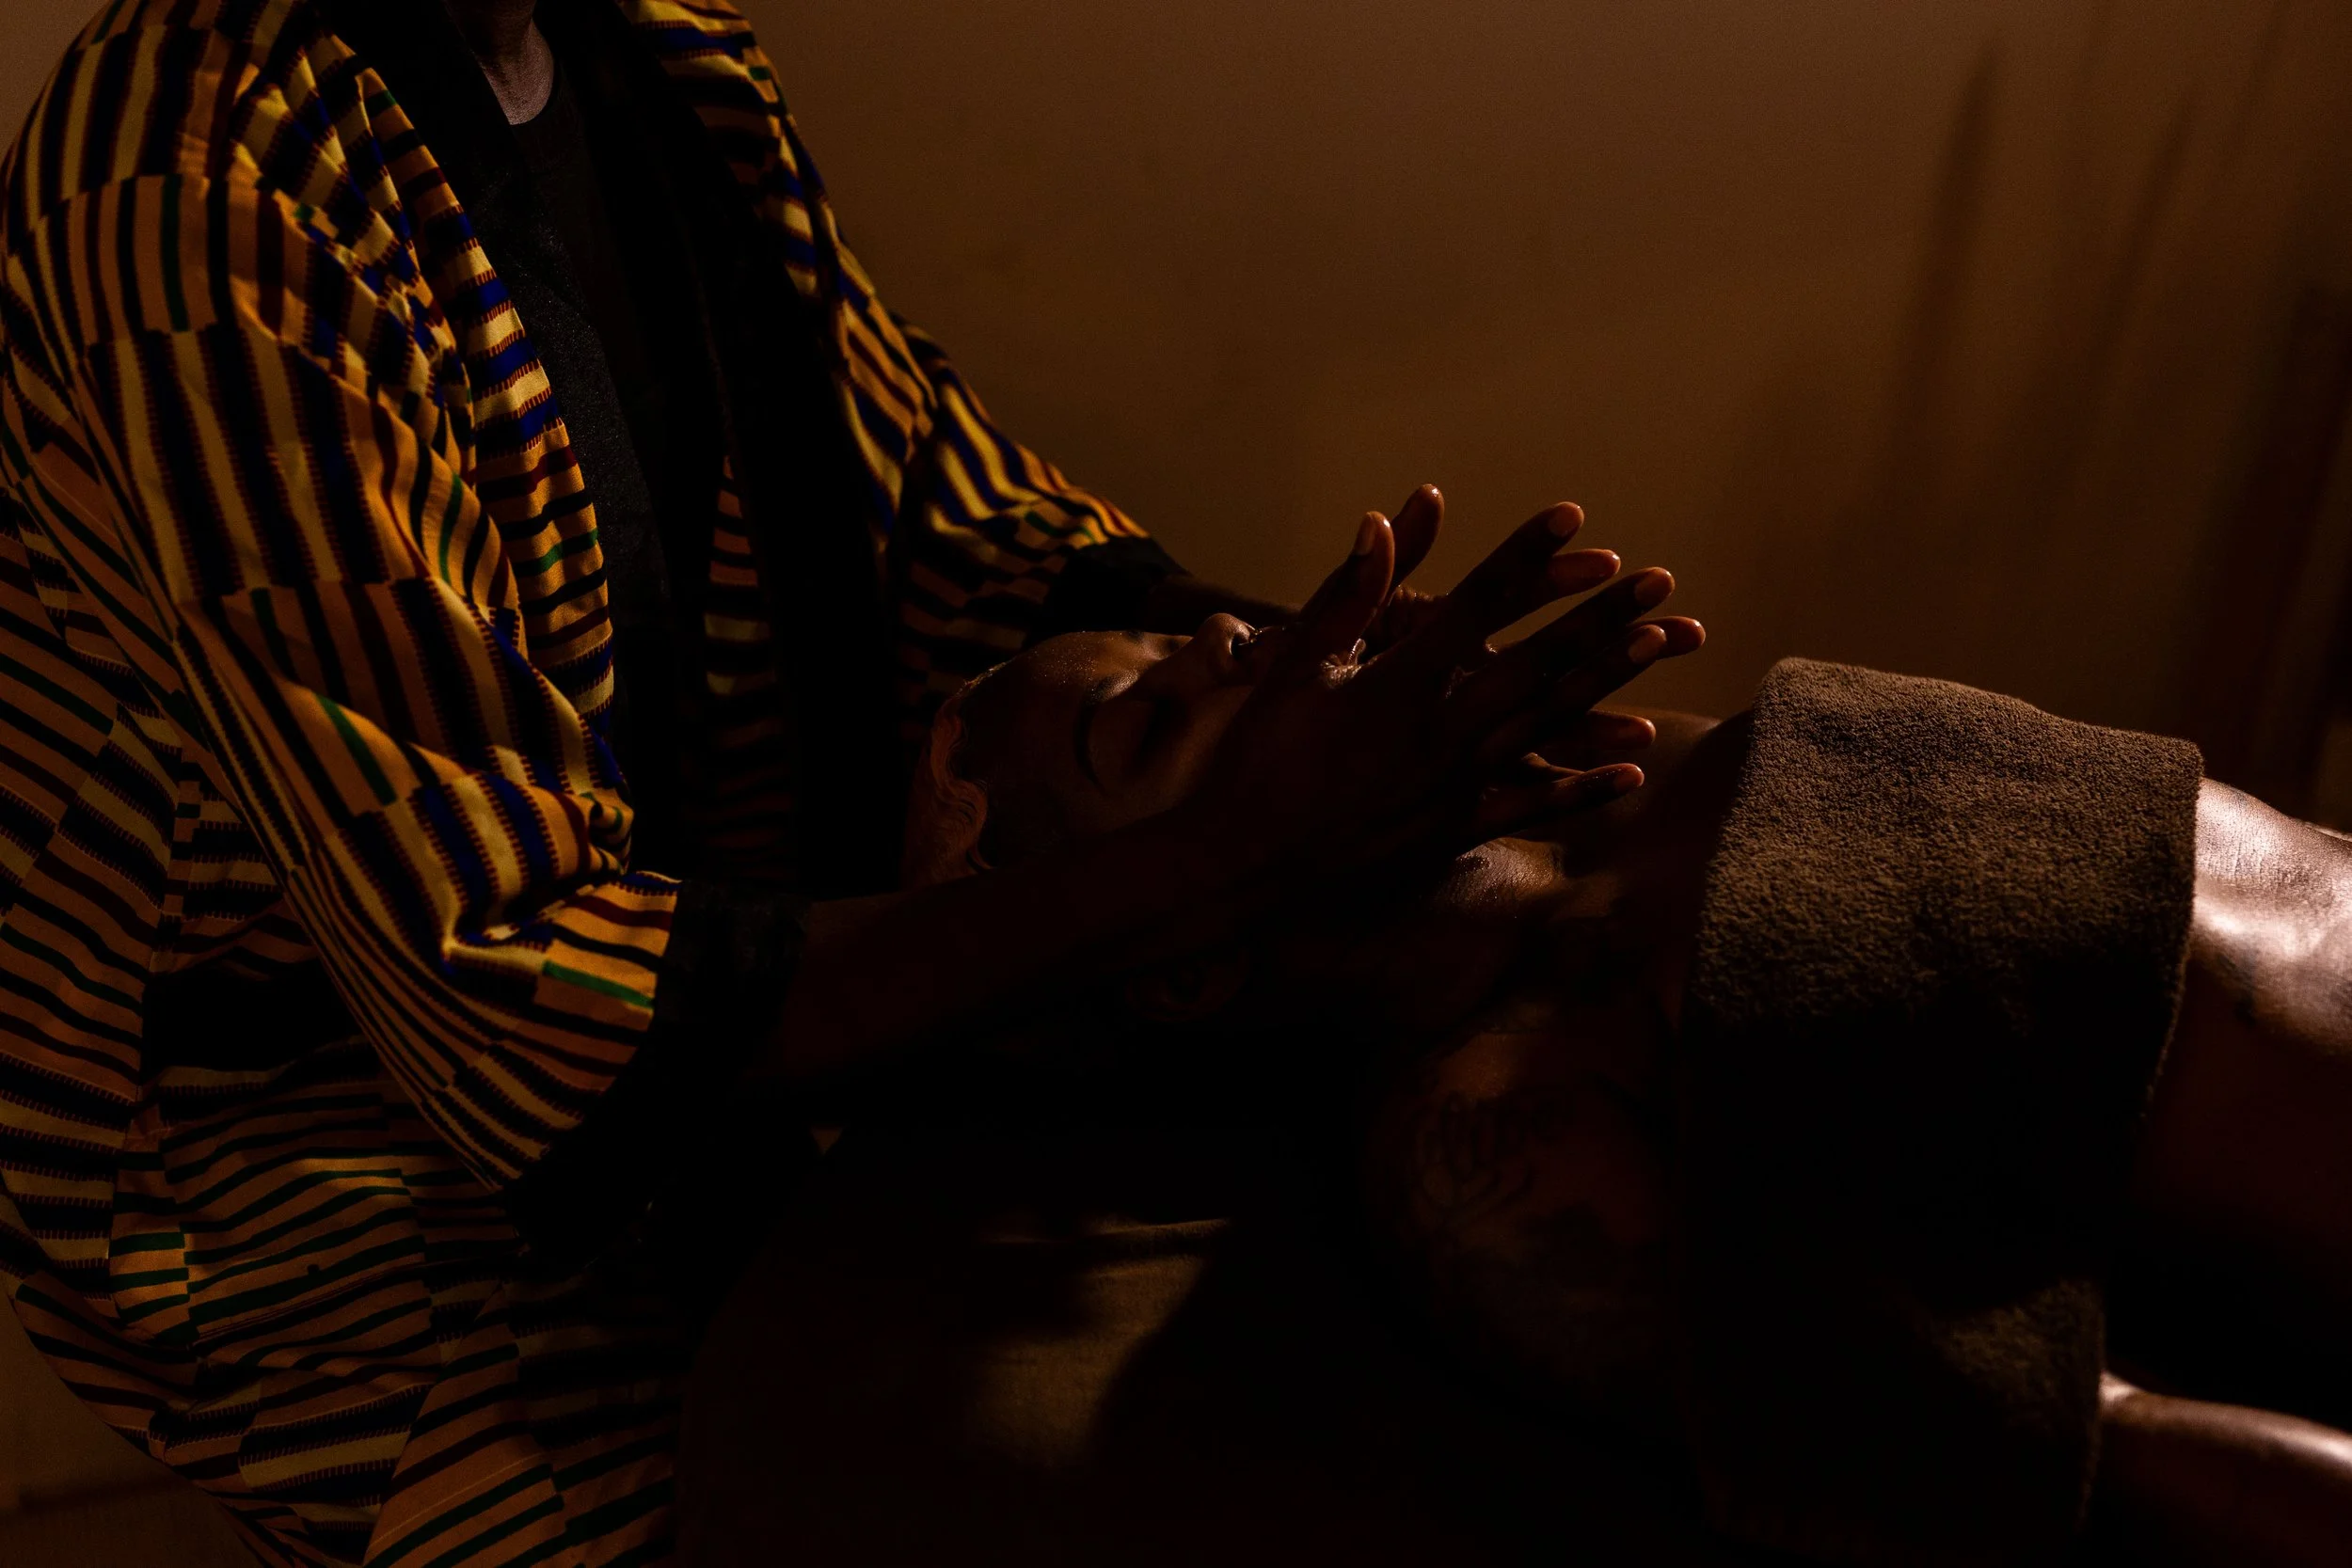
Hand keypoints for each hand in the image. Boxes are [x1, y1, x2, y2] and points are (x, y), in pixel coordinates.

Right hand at [1184, 497, 1701, 876]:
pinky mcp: (1453, 831)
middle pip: (1534, 664)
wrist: (1241, 864)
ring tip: (1660, 644)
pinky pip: (1530, 806)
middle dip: (1600, 618)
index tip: (1572, 516)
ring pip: (1545, 726)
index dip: (1526, 556)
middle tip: (1658, 582)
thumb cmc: (1259, 758)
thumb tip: (1378, 519)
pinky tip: (1632, 768)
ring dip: (1607, 682)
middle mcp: (1435, 732)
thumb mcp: (1297, 667)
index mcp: (1394, 684)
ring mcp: (1451, 786)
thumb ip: (1347, 594)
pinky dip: (1583, 788)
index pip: (1475, 604)